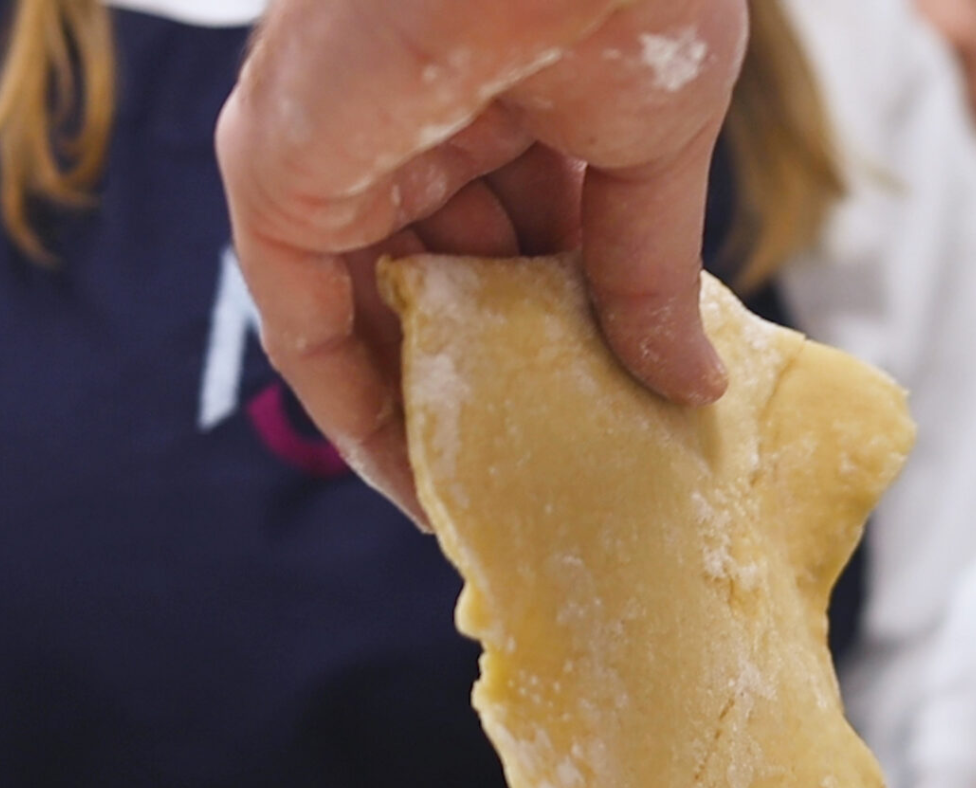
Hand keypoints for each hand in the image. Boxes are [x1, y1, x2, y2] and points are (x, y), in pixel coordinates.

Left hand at [216, 0, 746, 519]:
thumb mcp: (655, 155)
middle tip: (558, 471)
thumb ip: (651, 275)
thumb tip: (694, 387)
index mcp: (499, 98)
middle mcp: (407, 125)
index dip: (557, 334)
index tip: (598, 414)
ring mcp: (339, 151)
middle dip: (499, 381)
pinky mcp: (281, 178)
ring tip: (506, 501)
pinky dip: (357, 416)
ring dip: (434, 415)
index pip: (517, 241)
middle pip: (446, 285)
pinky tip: (423, 488)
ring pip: (374, 316)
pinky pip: (305, 328)